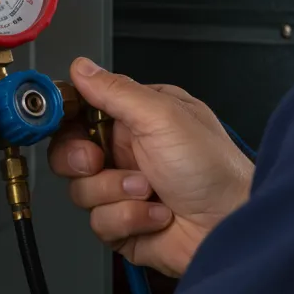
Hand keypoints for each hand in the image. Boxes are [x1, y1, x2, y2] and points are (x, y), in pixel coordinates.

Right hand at [48, 59, 253, 277]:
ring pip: (82, 192)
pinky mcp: (124, 226)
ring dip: (117, 193)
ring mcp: (124, 192)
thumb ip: (116, 91)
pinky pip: (100, 223)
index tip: (61, 123)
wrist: (232, 225)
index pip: (81, 112)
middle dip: (81, 161)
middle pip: (69, 154)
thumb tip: (81, 67)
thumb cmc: (214, 168)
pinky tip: (158, 214)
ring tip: (151, 190)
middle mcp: (127, 153)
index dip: (65, 119)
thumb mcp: (163, 117)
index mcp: (136, 120)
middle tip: (98, 161)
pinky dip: (130, 219)